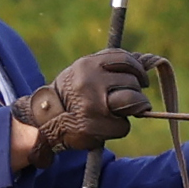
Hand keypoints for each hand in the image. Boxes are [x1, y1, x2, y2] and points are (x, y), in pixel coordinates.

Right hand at [13, 49, 149, 156]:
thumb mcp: (83, 72)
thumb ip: (107, 67)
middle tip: (128, 101)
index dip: (138, 70)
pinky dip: (119, 128)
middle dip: (135, 93)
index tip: (142, 80)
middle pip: (132, 82)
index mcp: (87, 64)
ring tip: (117, 113)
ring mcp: (92, 103)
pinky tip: (105, 127)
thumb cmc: (71, 95)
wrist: (45, 119)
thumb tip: (143, 60)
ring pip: (133, 102)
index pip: (124, 59)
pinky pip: (123, 126)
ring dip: (131, 110)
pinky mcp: (94, 125)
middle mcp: (90, 80)